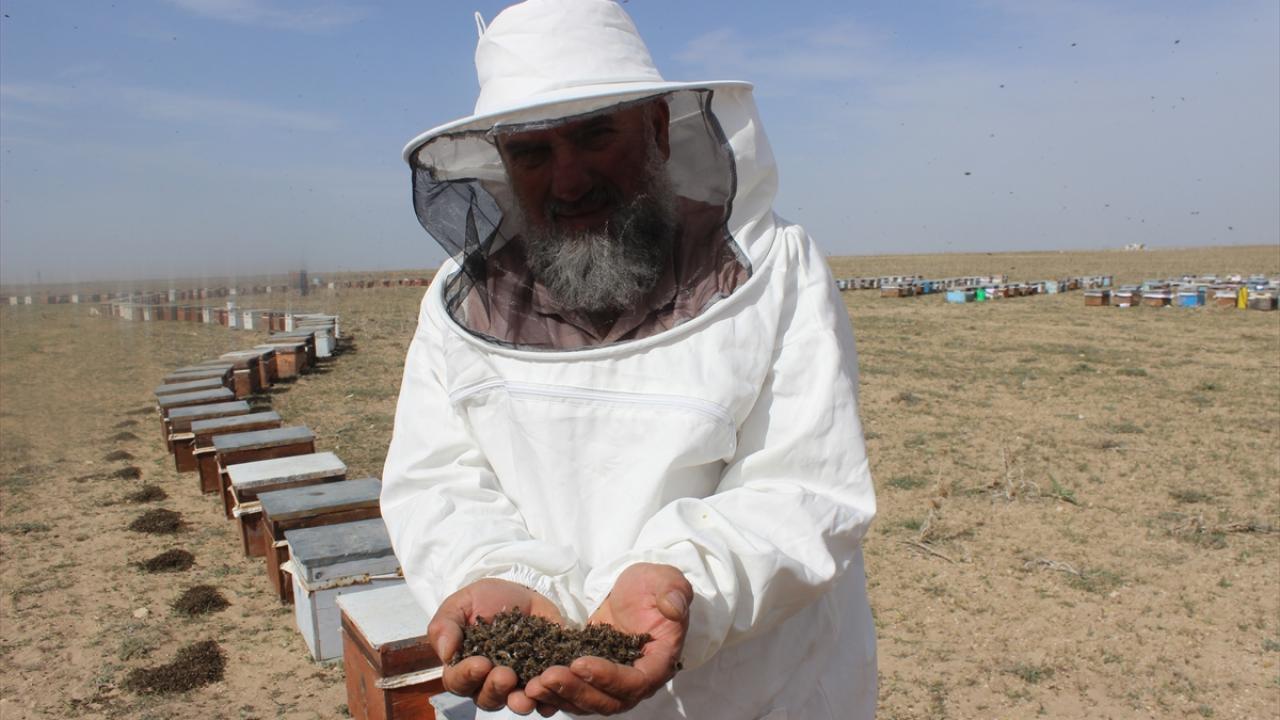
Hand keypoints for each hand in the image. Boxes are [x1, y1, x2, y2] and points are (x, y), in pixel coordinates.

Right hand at [429, 578, 563, 715]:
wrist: (522, 591)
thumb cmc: (485, 599)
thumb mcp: (461, 604)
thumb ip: (446, 625)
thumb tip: (445, 653)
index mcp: (464, 666)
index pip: (458, 681)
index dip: (467, 676)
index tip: (480, 663)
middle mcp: (487, 681)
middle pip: (487, 698)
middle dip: (496, 689)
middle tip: (506, 674)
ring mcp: (516, 683)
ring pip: (515, 702)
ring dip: (521, 702)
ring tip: (529, 691)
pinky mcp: (541, 677)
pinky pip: (545, 696)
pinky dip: (549, 699)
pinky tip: (551, 694)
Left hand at [524, 563, 692, 715]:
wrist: (635, 590)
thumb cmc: (653, 585)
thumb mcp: (666, 579)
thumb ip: (674, 592)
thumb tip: (673, 607)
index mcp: (659, 662)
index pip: (636, 682)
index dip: (609, 677)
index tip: (579, 662)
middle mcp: (637, 680)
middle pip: (609, 701)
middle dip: (577, 691)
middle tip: (548, 676)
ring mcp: (613, 682)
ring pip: (588, 702)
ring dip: (561, 696)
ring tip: (534, 684)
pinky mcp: (592, 677)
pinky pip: (575, 692)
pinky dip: (554, 693)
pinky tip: (530, 684)